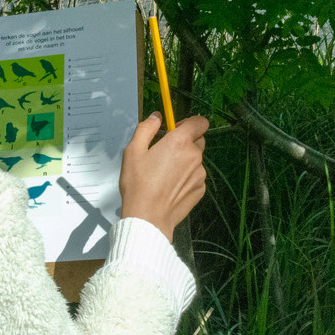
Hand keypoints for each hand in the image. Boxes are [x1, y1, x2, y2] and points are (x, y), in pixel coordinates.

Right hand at [119, 112, 207, 242]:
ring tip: (164, 173)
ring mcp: (200, 174)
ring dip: (185, 161)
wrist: (148, 217)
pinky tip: (170, 185)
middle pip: (198, 140)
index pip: (199, 122)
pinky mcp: (200, 189)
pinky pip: (196, 176)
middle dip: (184, 142)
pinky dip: (186, 177)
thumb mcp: (133, 151)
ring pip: (196, 159)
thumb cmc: (139, 185)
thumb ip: (146, 128)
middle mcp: (194, 156)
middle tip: (165, 152)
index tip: (175, 129)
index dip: (188, 123)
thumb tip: (156, 117)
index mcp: (180, 142)